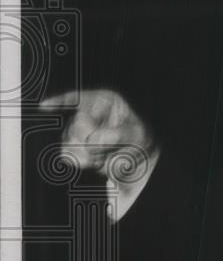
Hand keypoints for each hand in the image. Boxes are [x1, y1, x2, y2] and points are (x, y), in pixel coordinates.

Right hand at [40, 89, 156, 181]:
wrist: (138, 161)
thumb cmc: (140, 140)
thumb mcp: (136, 134)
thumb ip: (117, 135)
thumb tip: (92, 140)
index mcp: (105, 100)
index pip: (79, 98)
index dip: (61, 101)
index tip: (44, 107)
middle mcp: (89, 111)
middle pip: (76, 126)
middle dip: (92, 142)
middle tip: (110, 149)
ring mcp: (79, 129)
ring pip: (69, 142)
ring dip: (88, 153)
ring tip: (106, 155)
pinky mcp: (73, 146)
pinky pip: (66, 154)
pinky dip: (81, 161)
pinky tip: (95, 162)